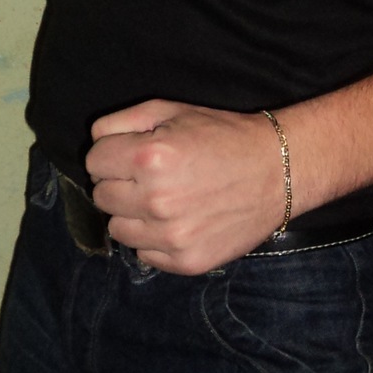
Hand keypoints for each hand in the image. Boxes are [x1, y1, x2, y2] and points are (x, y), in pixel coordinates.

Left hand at [86, 101, 286, 274]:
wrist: (278, 171)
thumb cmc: (223, 136)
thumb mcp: (172, 111)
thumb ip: (121, 121)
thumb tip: (94, 142)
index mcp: (149, 156)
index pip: (93, 160)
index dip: (112, 153)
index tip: (135, 154)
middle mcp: (156, 199)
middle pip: (101, 196)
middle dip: (120, 183)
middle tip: (152, 177)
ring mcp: (171, 235)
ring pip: (117, 228)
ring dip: (133, 214)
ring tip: (165, 200)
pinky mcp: (185, 261)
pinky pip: (143, 254)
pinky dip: (154, 239)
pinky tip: (180, 221)